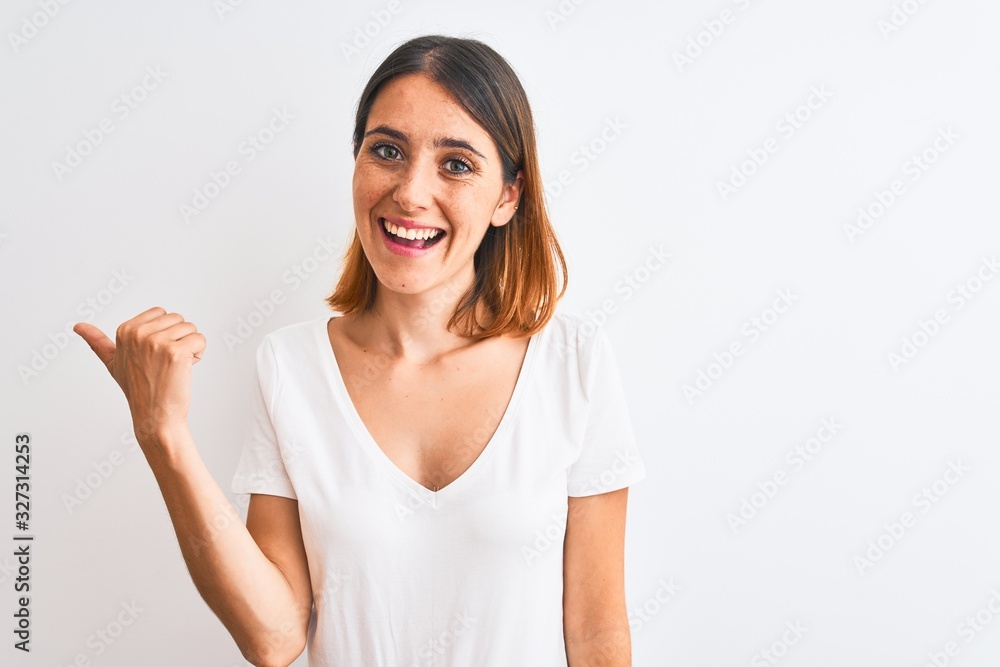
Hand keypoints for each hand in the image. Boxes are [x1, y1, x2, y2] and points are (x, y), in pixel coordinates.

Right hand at [74, 307, 205, 443]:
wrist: (155, 416)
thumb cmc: (138, 389)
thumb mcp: (112, 362)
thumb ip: (97, 342)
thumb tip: (77, 326)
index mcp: (125, 330)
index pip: (161, 313)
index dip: (164, 334)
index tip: (154, 355)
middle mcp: (139, 334)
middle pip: (178, 319)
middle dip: (178, 339)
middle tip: (165, 363)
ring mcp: (157, 342)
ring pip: (191, 329)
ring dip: (189, 347)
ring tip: (173, 367)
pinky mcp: (176, 352)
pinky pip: (200, 340)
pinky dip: (198, 354)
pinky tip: (184, 370)